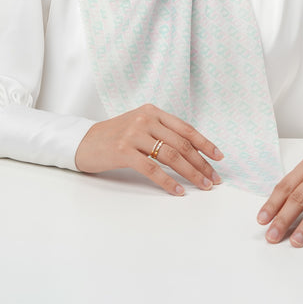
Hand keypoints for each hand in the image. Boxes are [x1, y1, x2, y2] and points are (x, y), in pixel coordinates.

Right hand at [75, 103, 223, 195]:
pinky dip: (168, 182)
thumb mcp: (140, 126)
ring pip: (171, 156)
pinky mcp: (123, 150)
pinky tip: (178, 191)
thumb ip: (162, 132)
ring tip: (201, 186)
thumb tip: (193, 152)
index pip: (186, 129)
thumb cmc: (115, 137)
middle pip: (181, 144)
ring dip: (190, 173)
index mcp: (152, 112)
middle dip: (201, 163)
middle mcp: (145, 119)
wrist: (84, 142)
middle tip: (213, 179)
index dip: (205, 144)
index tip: (218, 158)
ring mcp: (134, 133)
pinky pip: (152, 168)